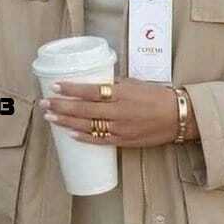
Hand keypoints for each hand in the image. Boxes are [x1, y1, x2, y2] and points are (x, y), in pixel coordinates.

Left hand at [39, 77, 199, 146]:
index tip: (56, 86)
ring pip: (87, 126)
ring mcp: (120, 128)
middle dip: (61, 106)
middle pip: (84, 109)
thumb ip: (116, 84)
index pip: (91, 91)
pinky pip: (100, 140)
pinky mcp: (124, 141)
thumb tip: (96, 82)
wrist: (179, 117)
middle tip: (44, 104)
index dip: (71, 89)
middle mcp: (119, 112)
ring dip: (67, 122)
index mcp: (122, 94)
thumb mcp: (136, 84)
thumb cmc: (158, 97)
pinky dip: (84, 138)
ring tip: (51, 117)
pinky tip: (70, 134)